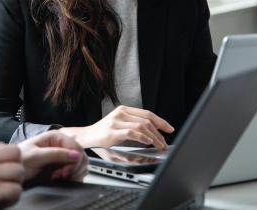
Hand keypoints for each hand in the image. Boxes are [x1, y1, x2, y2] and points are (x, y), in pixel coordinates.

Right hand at [0, 143, 23, 209]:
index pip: (2, 146)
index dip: (7, 160)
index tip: (2, 173)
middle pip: (16, 153)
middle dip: (16, 167)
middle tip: (9, 182)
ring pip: (19, 171)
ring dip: (16, 185)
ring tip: (6, 197)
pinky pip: (16, 189)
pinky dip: (13, 199)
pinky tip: (2, 205)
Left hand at [18, 131, 87, 184]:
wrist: (13, 171)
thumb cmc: (20, 160)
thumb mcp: (36, 156)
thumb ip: (56, 154)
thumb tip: (75, 154)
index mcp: (56, 137)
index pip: (76, 147)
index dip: (74, 160)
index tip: (66, 170)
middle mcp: (61, 145)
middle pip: (81, 156)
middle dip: (73, 168)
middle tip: (61, 174)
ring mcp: (63, 156)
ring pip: (81, 165)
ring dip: (73, 173)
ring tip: (58, 176)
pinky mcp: (63, 167)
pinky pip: (76, 172)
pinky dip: (72, 177)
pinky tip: (59, 178)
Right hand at [59, 106, 173, 148]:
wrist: (86, 137)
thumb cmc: (104, 133)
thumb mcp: (120, 124)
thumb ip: (134, 124)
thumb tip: (154, 132)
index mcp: (124, 110)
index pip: (147, 113)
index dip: (160, 121)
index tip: (169, 129)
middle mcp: (120, 113)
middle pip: (146, 120)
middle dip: (159, 133)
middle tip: (164, 143)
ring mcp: (116, 121)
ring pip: (141, 126)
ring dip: (153, 138)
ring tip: (159, 146)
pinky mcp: (112, 131)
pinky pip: (131, 132)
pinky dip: (142, 137)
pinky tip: (148, 142)